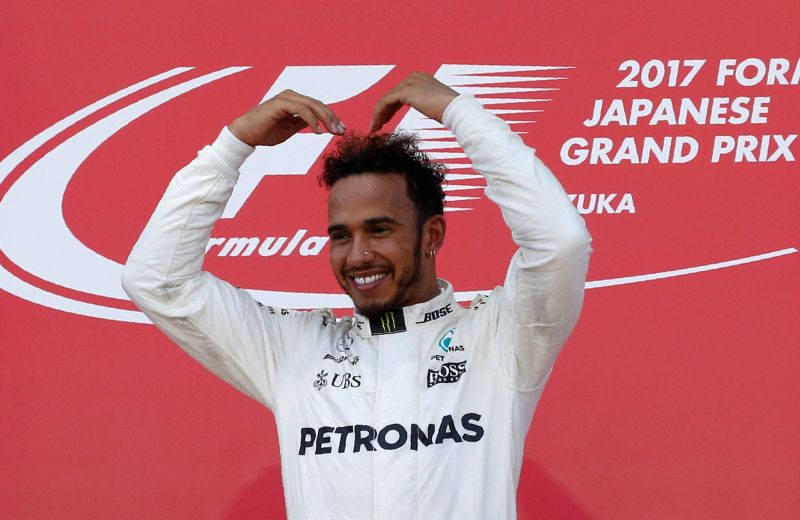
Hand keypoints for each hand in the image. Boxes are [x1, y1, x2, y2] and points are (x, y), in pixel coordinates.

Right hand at [229, 90, 345, 146]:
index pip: (318, 107)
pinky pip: (301, 110)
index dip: (332, 118)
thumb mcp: (290, 128)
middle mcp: (291, 96)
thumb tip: (318, 124)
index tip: (342, 130)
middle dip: (332, 118)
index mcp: (294, 101)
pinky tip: (318, 132)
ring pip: (312, 105)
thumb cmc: (266, 132)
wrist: (246, 134)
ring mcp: (286, 98)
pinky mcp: (280, 103)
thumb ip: (303, 123)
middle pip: (318, 105)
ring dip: (325, 119)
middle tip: (341, 131)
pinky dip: (312, 120)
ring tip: (333, 132)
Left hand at [370, 72, 458, 132]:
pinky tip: (377, 125)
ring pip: (386, 99)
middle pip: (392, 95)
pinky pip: (385, 102)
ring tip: (374, 129)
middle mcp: (414, 76)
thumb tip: (422, 105)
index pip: (400, 93)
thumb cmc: (449, 111)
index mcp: (421, 78)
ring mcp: (409, 82)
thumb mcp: (433, 103)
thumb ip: (424, 101)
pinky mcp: (405, 91)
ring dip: (378, 115)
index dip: (390, 108)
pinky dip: (379, 114)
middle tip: (376, 126)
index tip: (384, 121)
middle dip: (382, 112)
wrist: (456, 110)